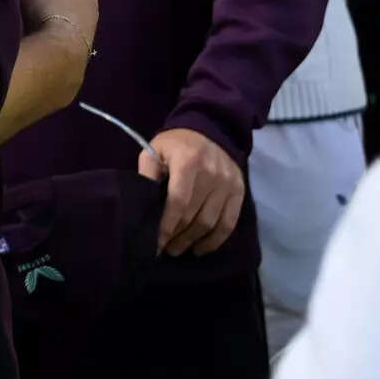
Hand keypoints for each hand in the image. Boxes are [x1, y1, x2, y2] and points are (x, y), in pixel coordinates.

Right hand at [19, 0, 98, 108]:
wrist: (55, 55)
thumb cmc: (49, 1)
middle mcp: (89, 8)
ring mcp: (80, 36)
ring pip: (49, 15)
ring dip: (31, 14)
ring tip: (8, 13)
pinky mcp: (68, 59)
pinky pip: (45, 38)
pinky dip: (32, 35)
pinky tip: (15, 35)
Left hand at [137, 128, 244, 256]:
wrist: (211, 128)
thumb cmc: (176, 143)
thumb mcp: (154, 150)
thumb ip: (147, 173)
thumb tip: (140, 204)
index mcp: (188, 163)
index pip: (178, 202)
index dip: (166, 226)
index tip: (155, 243)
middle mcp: (211, 175)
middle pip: (194, 216)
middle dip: (177, 237)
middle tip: (165, 249)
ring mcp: (228, 184)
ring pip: (211, 223)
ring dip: (193, 241)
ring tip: (178, 249)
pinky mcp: (239, 191)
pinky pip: (229, 222)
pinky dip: (215, 240)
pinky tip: (201, 249)